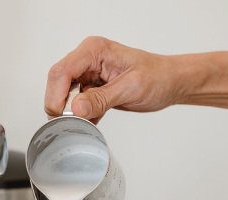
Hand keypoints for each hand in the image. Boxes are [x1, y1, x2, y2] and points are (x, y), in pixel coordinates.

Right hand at [45, 36, 193, 123]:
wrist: (170, 82)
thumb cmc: (158, 77)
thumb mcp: (132, 88)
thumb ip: (102, 99)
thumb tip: (76, 108)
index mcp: (94, 50)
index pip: (62, 71)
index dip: (57, 96)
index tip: (64, 116)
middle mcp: (87, 59)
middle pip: (58, 84)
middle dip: (63, 106)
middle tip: (79, 122)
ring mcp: (88, 74)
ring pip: (64, 96)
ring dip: (72, 113)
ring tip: (92, 120)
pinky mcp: (91, 88)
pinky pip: (75, 104)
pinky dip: (82, 116)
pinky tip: (95, 120)